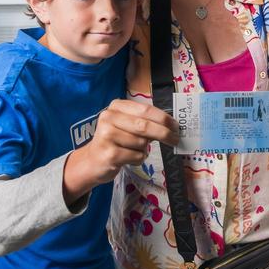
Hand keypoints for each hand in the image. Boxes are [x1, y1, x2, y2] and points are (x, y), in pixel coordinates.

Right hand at [64, 99, 178, 201]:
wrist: (92, 161)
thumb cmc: (115, 141)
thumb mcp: (126, 125)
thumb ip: (144, 121)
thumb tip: (172, 126)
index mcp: (116, 107)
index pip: (146, 109)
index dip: (164, 118)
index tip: (176, 126)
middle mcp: (109, 118)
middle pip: (145, 126)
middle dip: (164, 133)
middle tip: (175, 139)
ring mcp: (107, 136)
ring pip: (142, 143)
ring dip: (144, 149)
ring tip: (133, 150)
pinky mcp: (110, 154)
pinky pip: (137, 156)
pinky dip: (139, 159)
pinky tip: (128, 158)